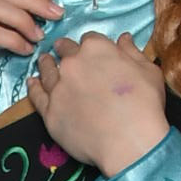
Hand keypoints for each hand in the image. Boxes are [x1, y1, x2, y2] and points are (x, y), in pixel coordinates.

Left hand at [34, 30, 170, 176]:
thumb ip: (132, 52)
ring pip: (47, 70)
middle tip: (63, 53)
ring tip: (45, 62)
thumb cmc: (145, 105)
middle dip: (65, 50)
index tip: (91, 52)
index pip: (89, 39)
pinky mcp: (49, 111)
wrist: (129, 141)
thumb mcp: (148, 71)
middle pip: (64, 51)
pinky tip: (32, 82)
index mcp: (96, 49)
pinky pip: (36, 95)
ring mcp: (58, 87)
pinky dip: (33, 87)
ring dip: (46, 64)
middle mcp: (72, 63)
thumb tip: (123, 38)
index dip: (91, 45)